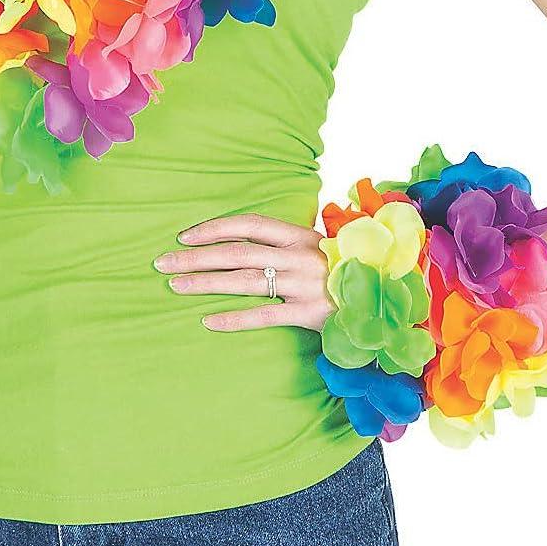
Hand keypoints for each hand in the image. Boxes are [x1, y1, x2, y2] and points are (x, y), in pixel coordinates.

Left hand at [153, 213, 332, 332]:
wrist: (383, 297)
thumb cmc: (344, 271)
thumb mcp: (317, 248)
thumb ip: (286, 244)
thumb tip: (245, 239)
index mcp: (299, 235)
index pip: (249, 224)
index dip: (215, 228)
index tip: (185, 236)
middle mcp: (298, 256)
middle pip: (237, 253)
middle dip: (196, 256)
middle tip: (163, 262)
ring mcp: (302, 284)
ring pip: (244, 281)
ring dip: (205, 282)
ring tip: (175, 285)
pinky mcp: (307, 313)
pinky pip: (264, 315)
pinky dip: (233, 318)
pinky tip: (208, 321)